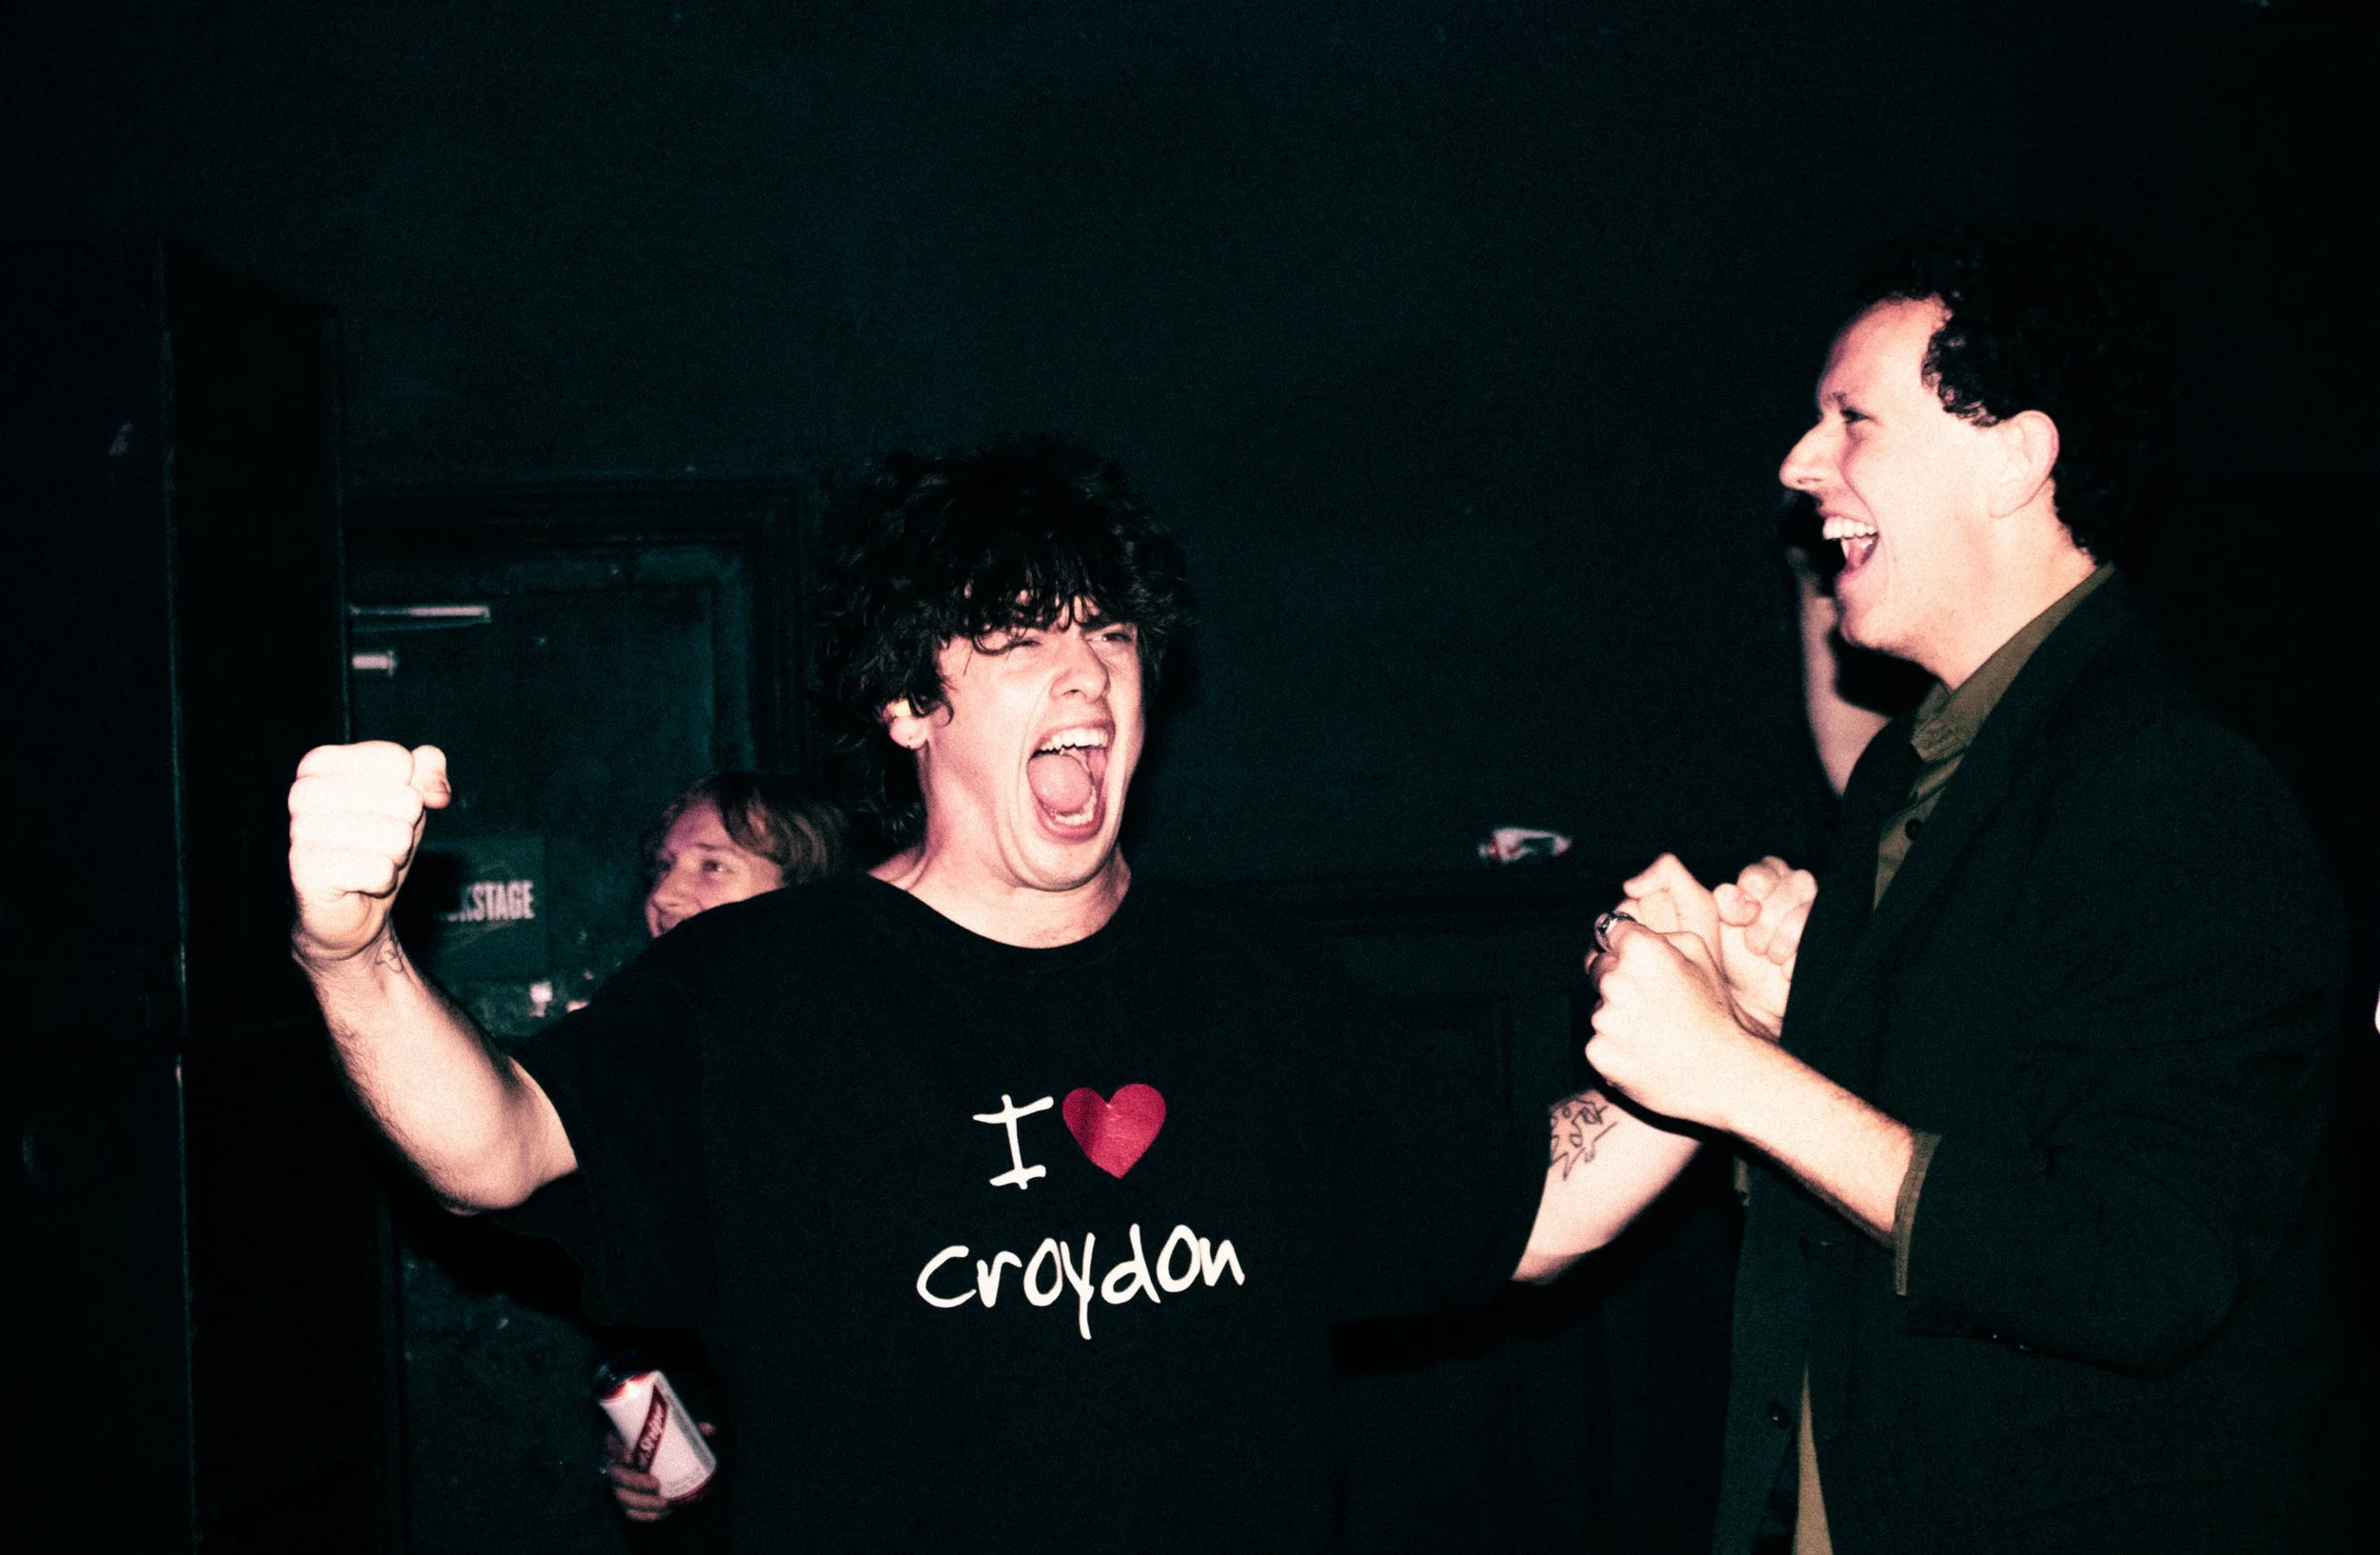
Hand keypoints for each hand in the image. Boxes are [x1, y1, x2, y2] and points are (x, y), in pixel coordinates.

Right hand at [287, 742, 450, 963]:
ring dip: (394, 856)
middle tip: (377, 844)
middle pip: (405, 799)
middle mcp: (303, 791)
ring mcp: (300, 830)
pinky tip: (359, 883)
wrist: (350, 907)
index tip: (385, 811)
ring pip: (397, 836)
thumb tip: (438, 792)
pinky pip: (381, 870)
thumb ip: (427, 770)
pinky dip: (382, 881)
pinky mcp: (308, 869)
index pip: (399, 760)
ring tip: (368, 861)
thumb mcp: (409, 797)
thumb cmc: (376, 843)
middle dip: (405, 828)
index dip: (411, 791)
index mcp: (321, 762)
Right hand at [604, 1421, 713, 1522]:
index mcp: (620, 1441)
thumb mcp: (670, 1432)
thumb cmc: (659, 1439)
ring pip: (621, 1496)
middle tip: (656, 1483)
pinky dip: (645, 1515)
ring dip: (641, 1503)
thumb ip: (687, 1430)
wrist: (648, 1455)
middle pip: (615, 1475)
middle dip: (634, 1482)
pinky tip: (661, 1514)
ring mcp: (617, 1484)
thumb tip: (709, 1429)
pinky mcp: (625, 1499)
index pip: (611, 1444)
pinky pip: (629, 1511)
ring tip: (663, 1504)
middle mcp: (614, 1463)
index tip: (631, 1456)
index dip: (617, 1451)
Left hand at [1584, 918, 1774, 1131]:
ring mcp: (1603, 1019)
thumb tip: (1626, 929)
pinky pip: (1599, 1041)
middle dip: (1617, 979)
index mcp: (1641, 950)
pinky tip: (1646, 1052)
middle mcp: (1615, 980)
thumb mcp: (1701, 956)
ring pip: (1600, 1007)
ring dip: (1618, 1015)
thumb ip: (1661, 934)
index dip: (1621, 944)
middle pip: (1599, 969)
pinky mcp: (1597, 1052)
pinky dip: (1616, 1047)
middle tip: (1652, 1002)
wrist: (1723, 1074)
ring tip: (1655, 1032)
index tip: (1631, 957)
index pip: (1608, 931)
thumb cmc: (1716, 1013)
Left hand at [1712, 856, 1816, 1037]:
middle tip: (1754, 945)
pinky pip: (1817, 938)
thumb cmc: (1731, 960)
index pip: (1762, 872)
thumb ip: (1714, 901)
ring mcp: (1816, 911)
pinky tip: (1785, 969)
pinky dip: (1795, 959)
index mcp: (1763, 880)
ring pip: (1803, 913)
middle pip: (1790, 885)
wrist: (1752, 1004)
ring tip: (1769, 957)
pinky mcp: (1829, 937)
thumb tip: (1711, 883)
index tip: (1741, 918)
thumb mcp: (1713, 929)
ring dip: (1779, 941)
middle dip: (1765, 922)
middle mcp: (1793, 888)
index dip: (1750, 893)